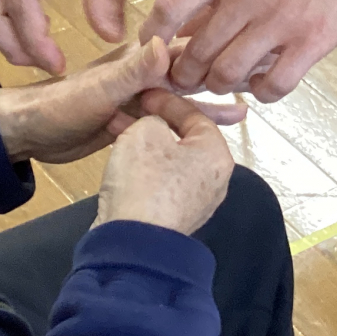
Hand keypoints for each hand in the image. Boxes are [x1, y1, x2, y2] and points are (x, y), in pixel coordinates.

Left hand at [0, 38, 244, 165]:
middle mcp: (141, 74)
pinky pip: (169, 119)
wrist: (28, 133)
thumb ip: (132, 71)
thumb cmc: (59, 108)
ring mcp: (138, 98)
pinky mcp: (133, 121)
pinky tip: (205, 129)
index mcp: (135, 61)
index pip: (182, 50)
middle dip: (220, 74)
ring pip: (182, 98)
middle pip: (189, 72)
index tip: (247, 49)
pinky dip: (189, 122)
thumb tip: (165, 44)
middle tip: (259, 79)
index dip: (213, 48)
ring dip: (210, 102)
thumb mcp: (99, 90)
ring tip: (245, 109)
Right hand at [94, 98, 235, 235]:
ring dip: (146, 145)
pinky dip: (145, 169)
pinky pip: (162, 183)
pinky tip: (122, 162)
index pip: (195, 115)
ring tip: (119, 133)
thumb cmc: (145, 179)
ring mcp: (196, 202)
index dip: (166, 100)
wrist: (132, 241)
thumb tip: (155, 129)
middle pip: (184, 139)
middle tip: (129, 113)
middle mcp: (215, 179)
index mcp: (217, 154)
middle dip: (154, 124)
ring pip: (170, 162)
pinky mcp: (175, 218)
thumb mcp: (145, 131)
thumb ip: (154, 119)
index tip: (144, 94)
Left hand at [140, 0, 336, 102]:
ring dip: (220, 86)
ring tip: (226, 81)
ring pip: (227, 76)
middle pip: (195, 53)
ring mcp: (279, 21)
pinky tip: (263, 83)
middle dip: (184, 74)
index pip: (170, 8)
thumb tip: (178, 27)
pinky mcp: (310, 42)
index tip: (152, 51)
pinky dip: (261, 93)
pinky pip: (273, 86)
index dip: (153, 37)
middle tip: (189, 79)